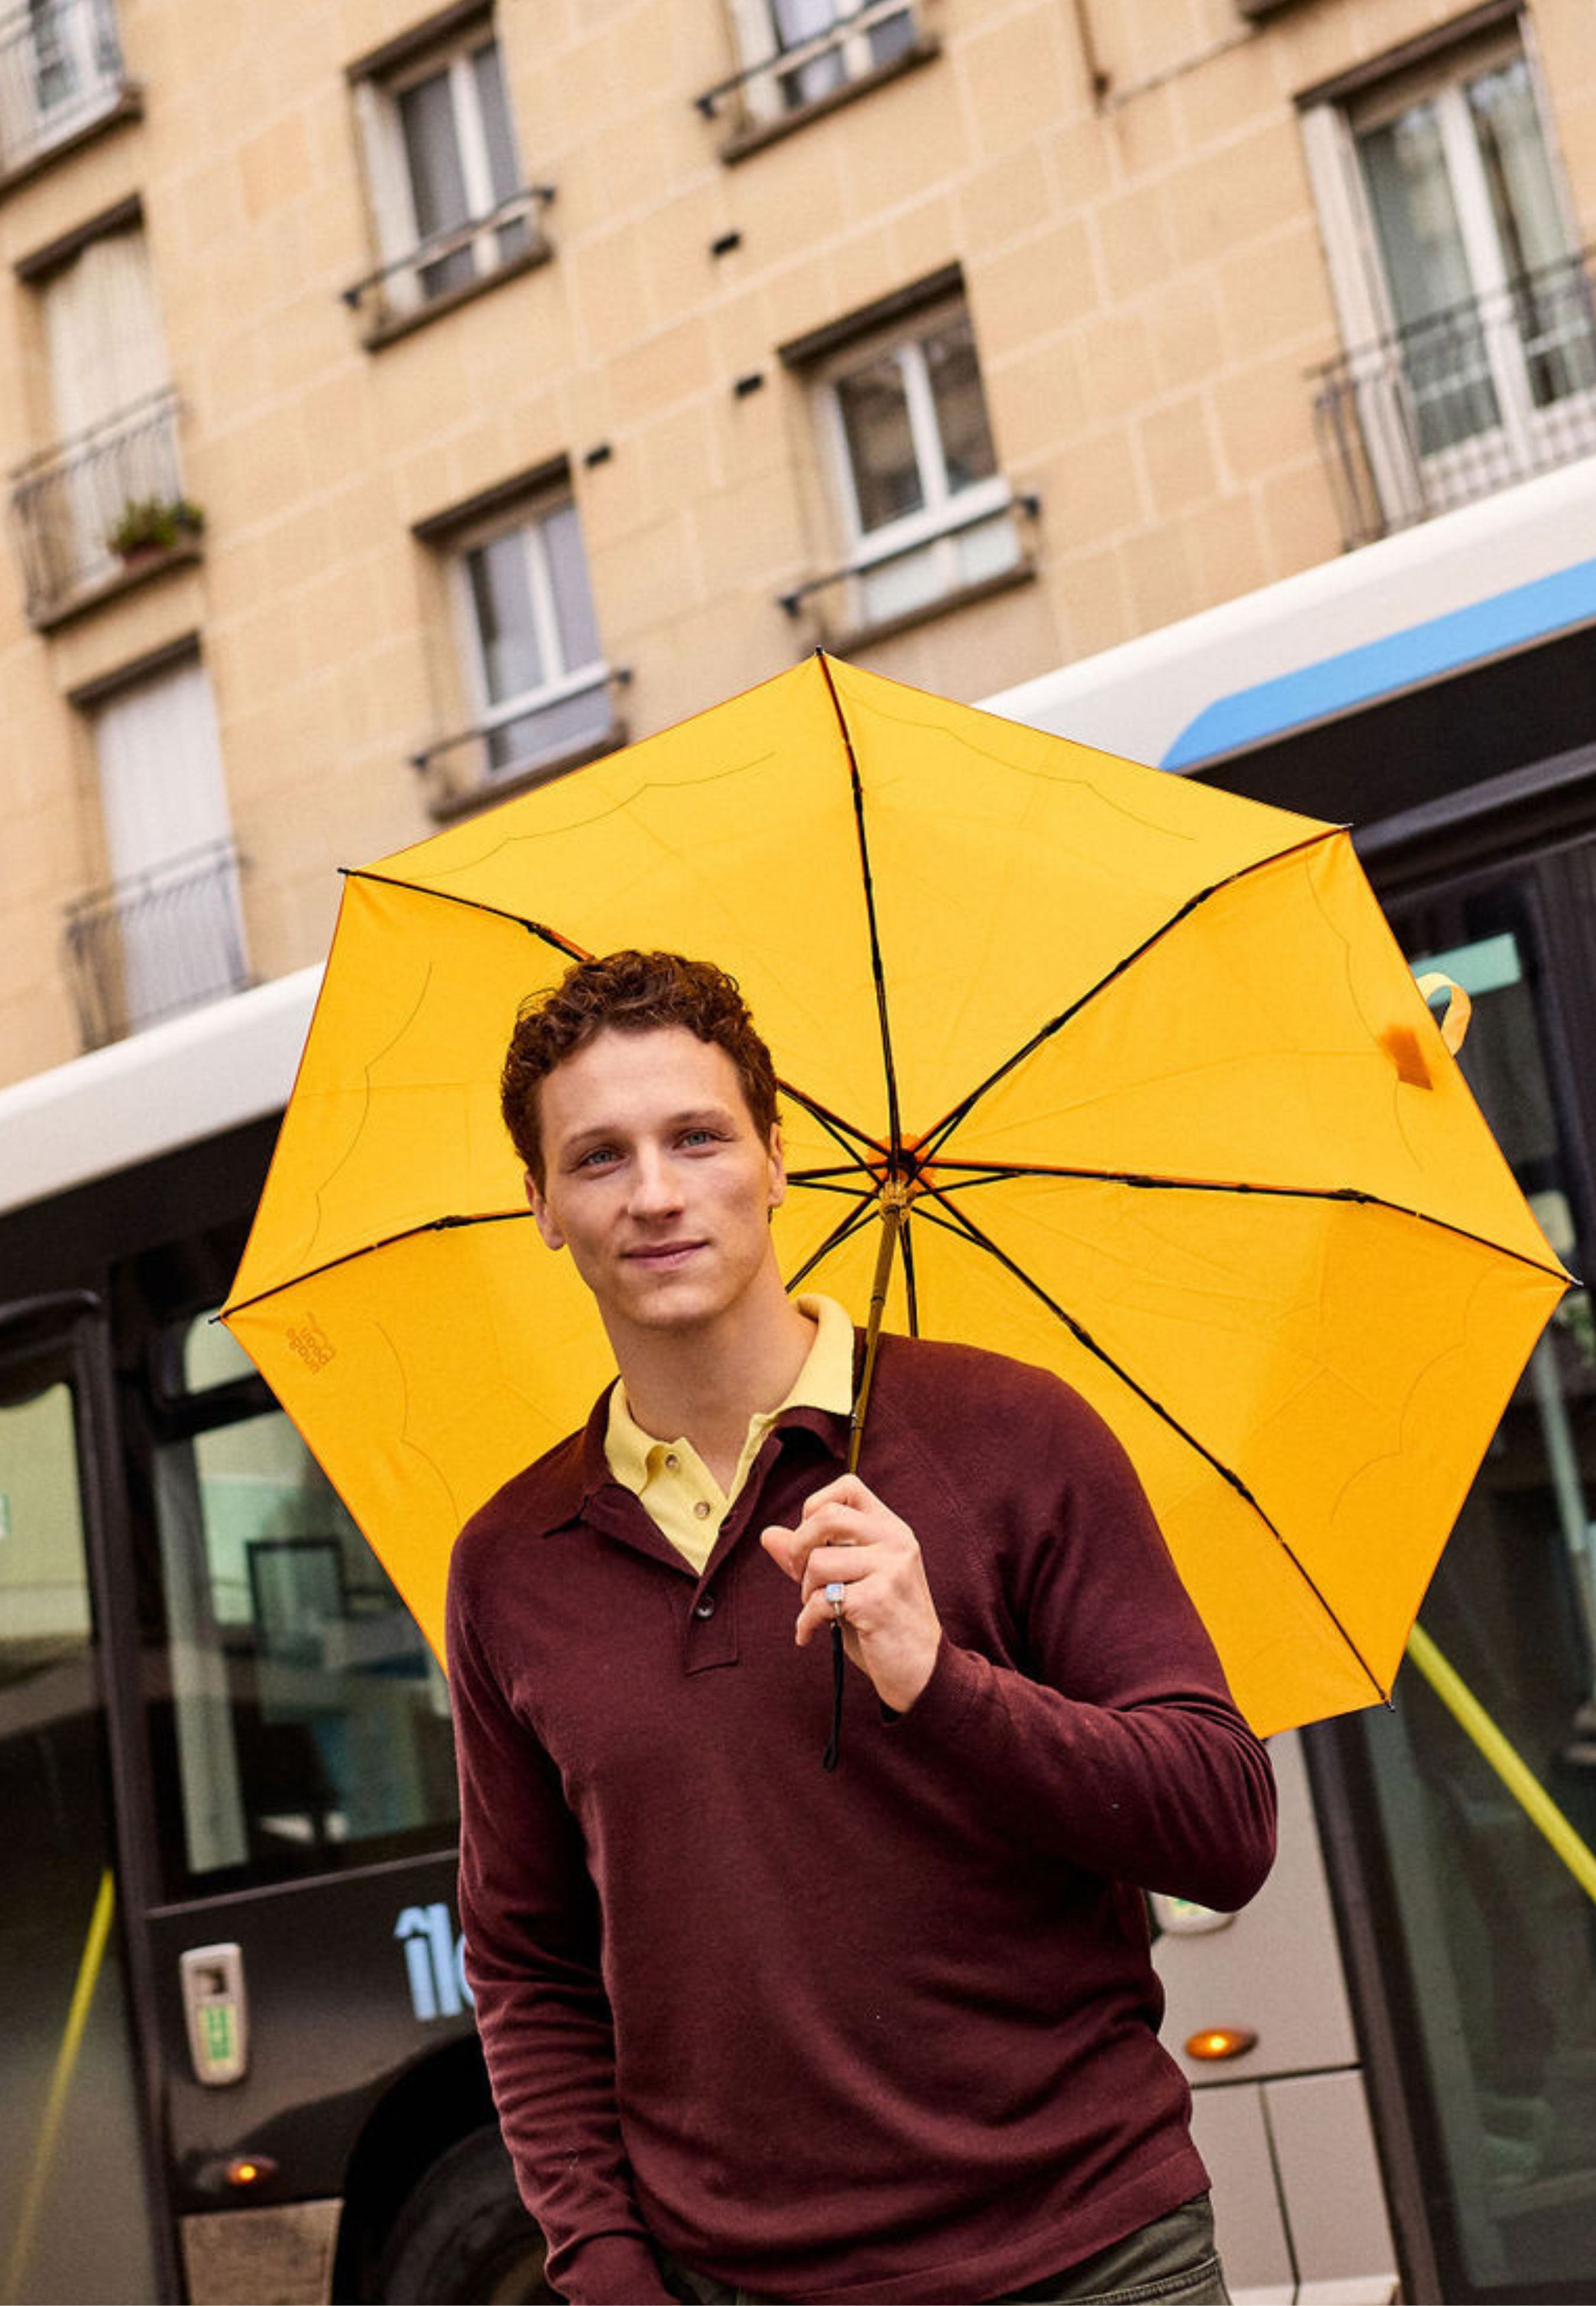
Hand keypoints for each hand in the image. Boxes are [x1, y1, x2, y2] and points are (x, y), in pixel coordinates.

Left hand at [760, 1474, 941, 1714]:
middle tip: (802, 1577)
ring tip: (819, 1611)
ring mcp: (891, 1569)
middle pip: (825, 1517)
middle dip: (799, 1549)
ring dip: (805, 1593)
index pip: (848, 1487)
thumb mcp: (849, 1583)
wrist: (922, 1672)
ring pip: (818, 1562)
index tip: (813, 1542)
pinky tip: (810, 1634)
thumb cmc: (883, 1625)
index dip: (816, 1508)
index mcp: (892, 1529)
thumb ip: (813, 1556)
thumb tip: (768, 1534)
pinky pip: (821, 1601)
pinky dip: (806, 1622)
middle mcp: (896, 1542)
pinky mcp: (879, 1601)